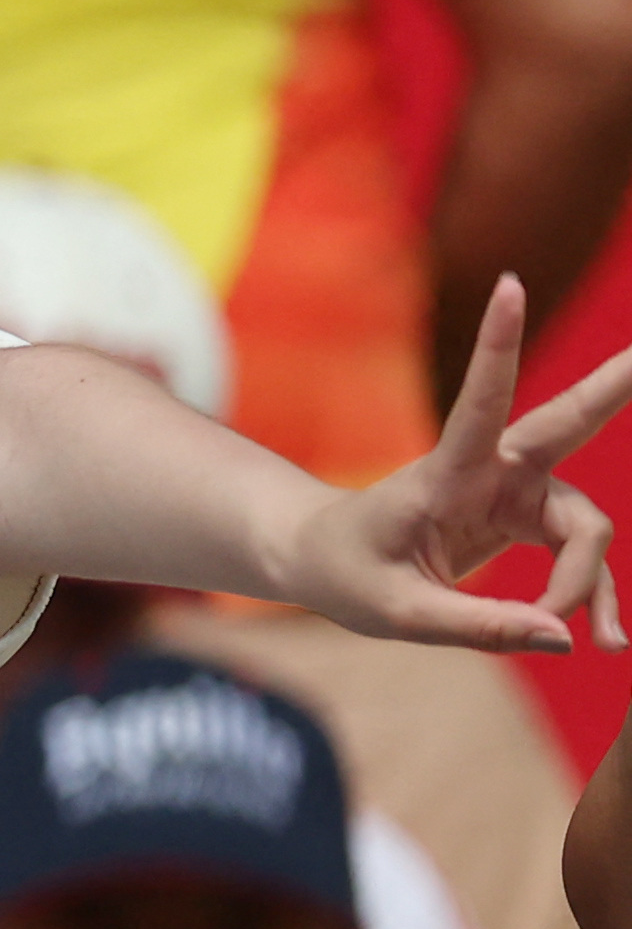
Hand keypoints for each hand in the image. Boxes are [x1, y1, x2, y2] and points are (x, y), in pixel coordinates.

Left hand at [269, 278, 631, 652]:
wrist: (325, 563)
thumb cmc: (346, 573)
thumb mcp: (396, 613)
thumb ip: (478, 626)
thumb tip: (561, 636)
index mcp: (445, 472)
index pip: (481, 400)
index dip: (498, 344)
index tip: (508, 285)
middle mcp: (490, 470)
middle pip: (568, 423)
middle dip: (616, 385)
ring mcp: (515, 491)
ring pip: (586, 528)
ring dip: (594, 583)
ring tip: (606, 643)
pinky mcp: (526, 517)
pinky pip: (577, 555)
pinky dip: (589, 595)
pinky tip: (602, 637)